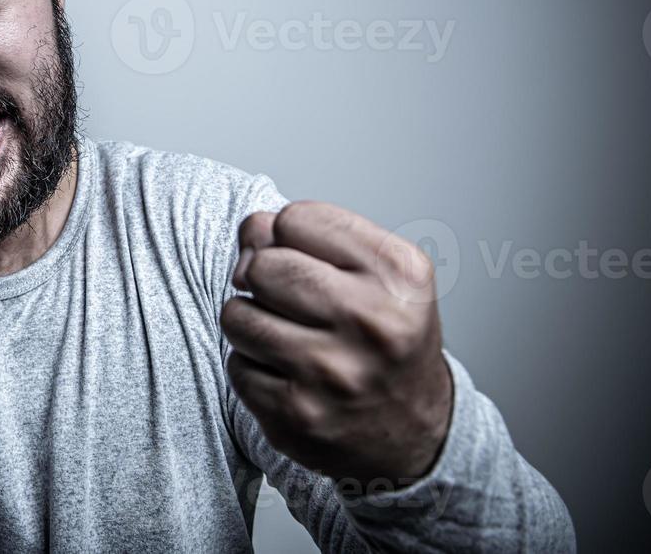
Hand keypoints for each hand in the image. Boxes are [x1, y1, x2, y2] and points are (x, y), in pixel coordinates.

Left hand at [222, 201, 451, 485]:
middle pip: (262, 267)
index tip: (307, 259)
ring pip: (236, 315)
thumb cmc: (385, 337)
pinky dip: (252, 366)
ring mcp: (333, 373)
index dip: (288, 235)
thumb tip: (249, 230)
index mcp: (398, 273)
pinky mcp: (297, 415)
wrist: (414, 431)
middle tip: (289, 300)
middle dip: (262, 278)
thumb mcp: (376, 270)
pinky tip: (288, 374)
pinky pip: (236, 365)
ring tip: (287, 336)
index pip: (295, 219)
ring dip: (250, 322)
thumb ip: (310, 232)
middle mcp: (372, 322)